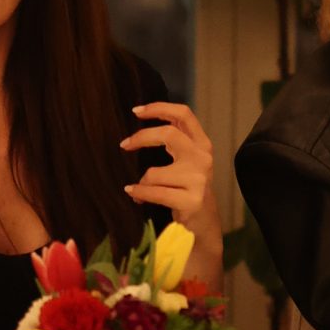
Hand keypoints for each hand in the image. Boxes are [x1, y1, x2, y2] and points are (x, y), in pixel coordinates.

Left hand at [122, 98, 219, 231]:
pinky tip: (134, 194)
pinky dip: (140, 193)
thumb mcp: (188, 160)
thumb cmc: (189, 188)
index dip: (160, 108)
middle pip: (169, 134)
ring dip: (141, 181)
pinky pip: (155, 193)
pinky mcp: (191, 200)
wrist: (204, 221)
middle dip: (142, 137)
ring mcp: (199, 179)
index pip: (183, 114)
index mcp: (202, 144)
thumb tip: (142, 125)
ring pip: (155, 172)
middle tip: (124, 144)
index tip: (136, 111)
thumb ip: (175, 141)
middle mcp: (203, 157)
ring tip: (136, 188)